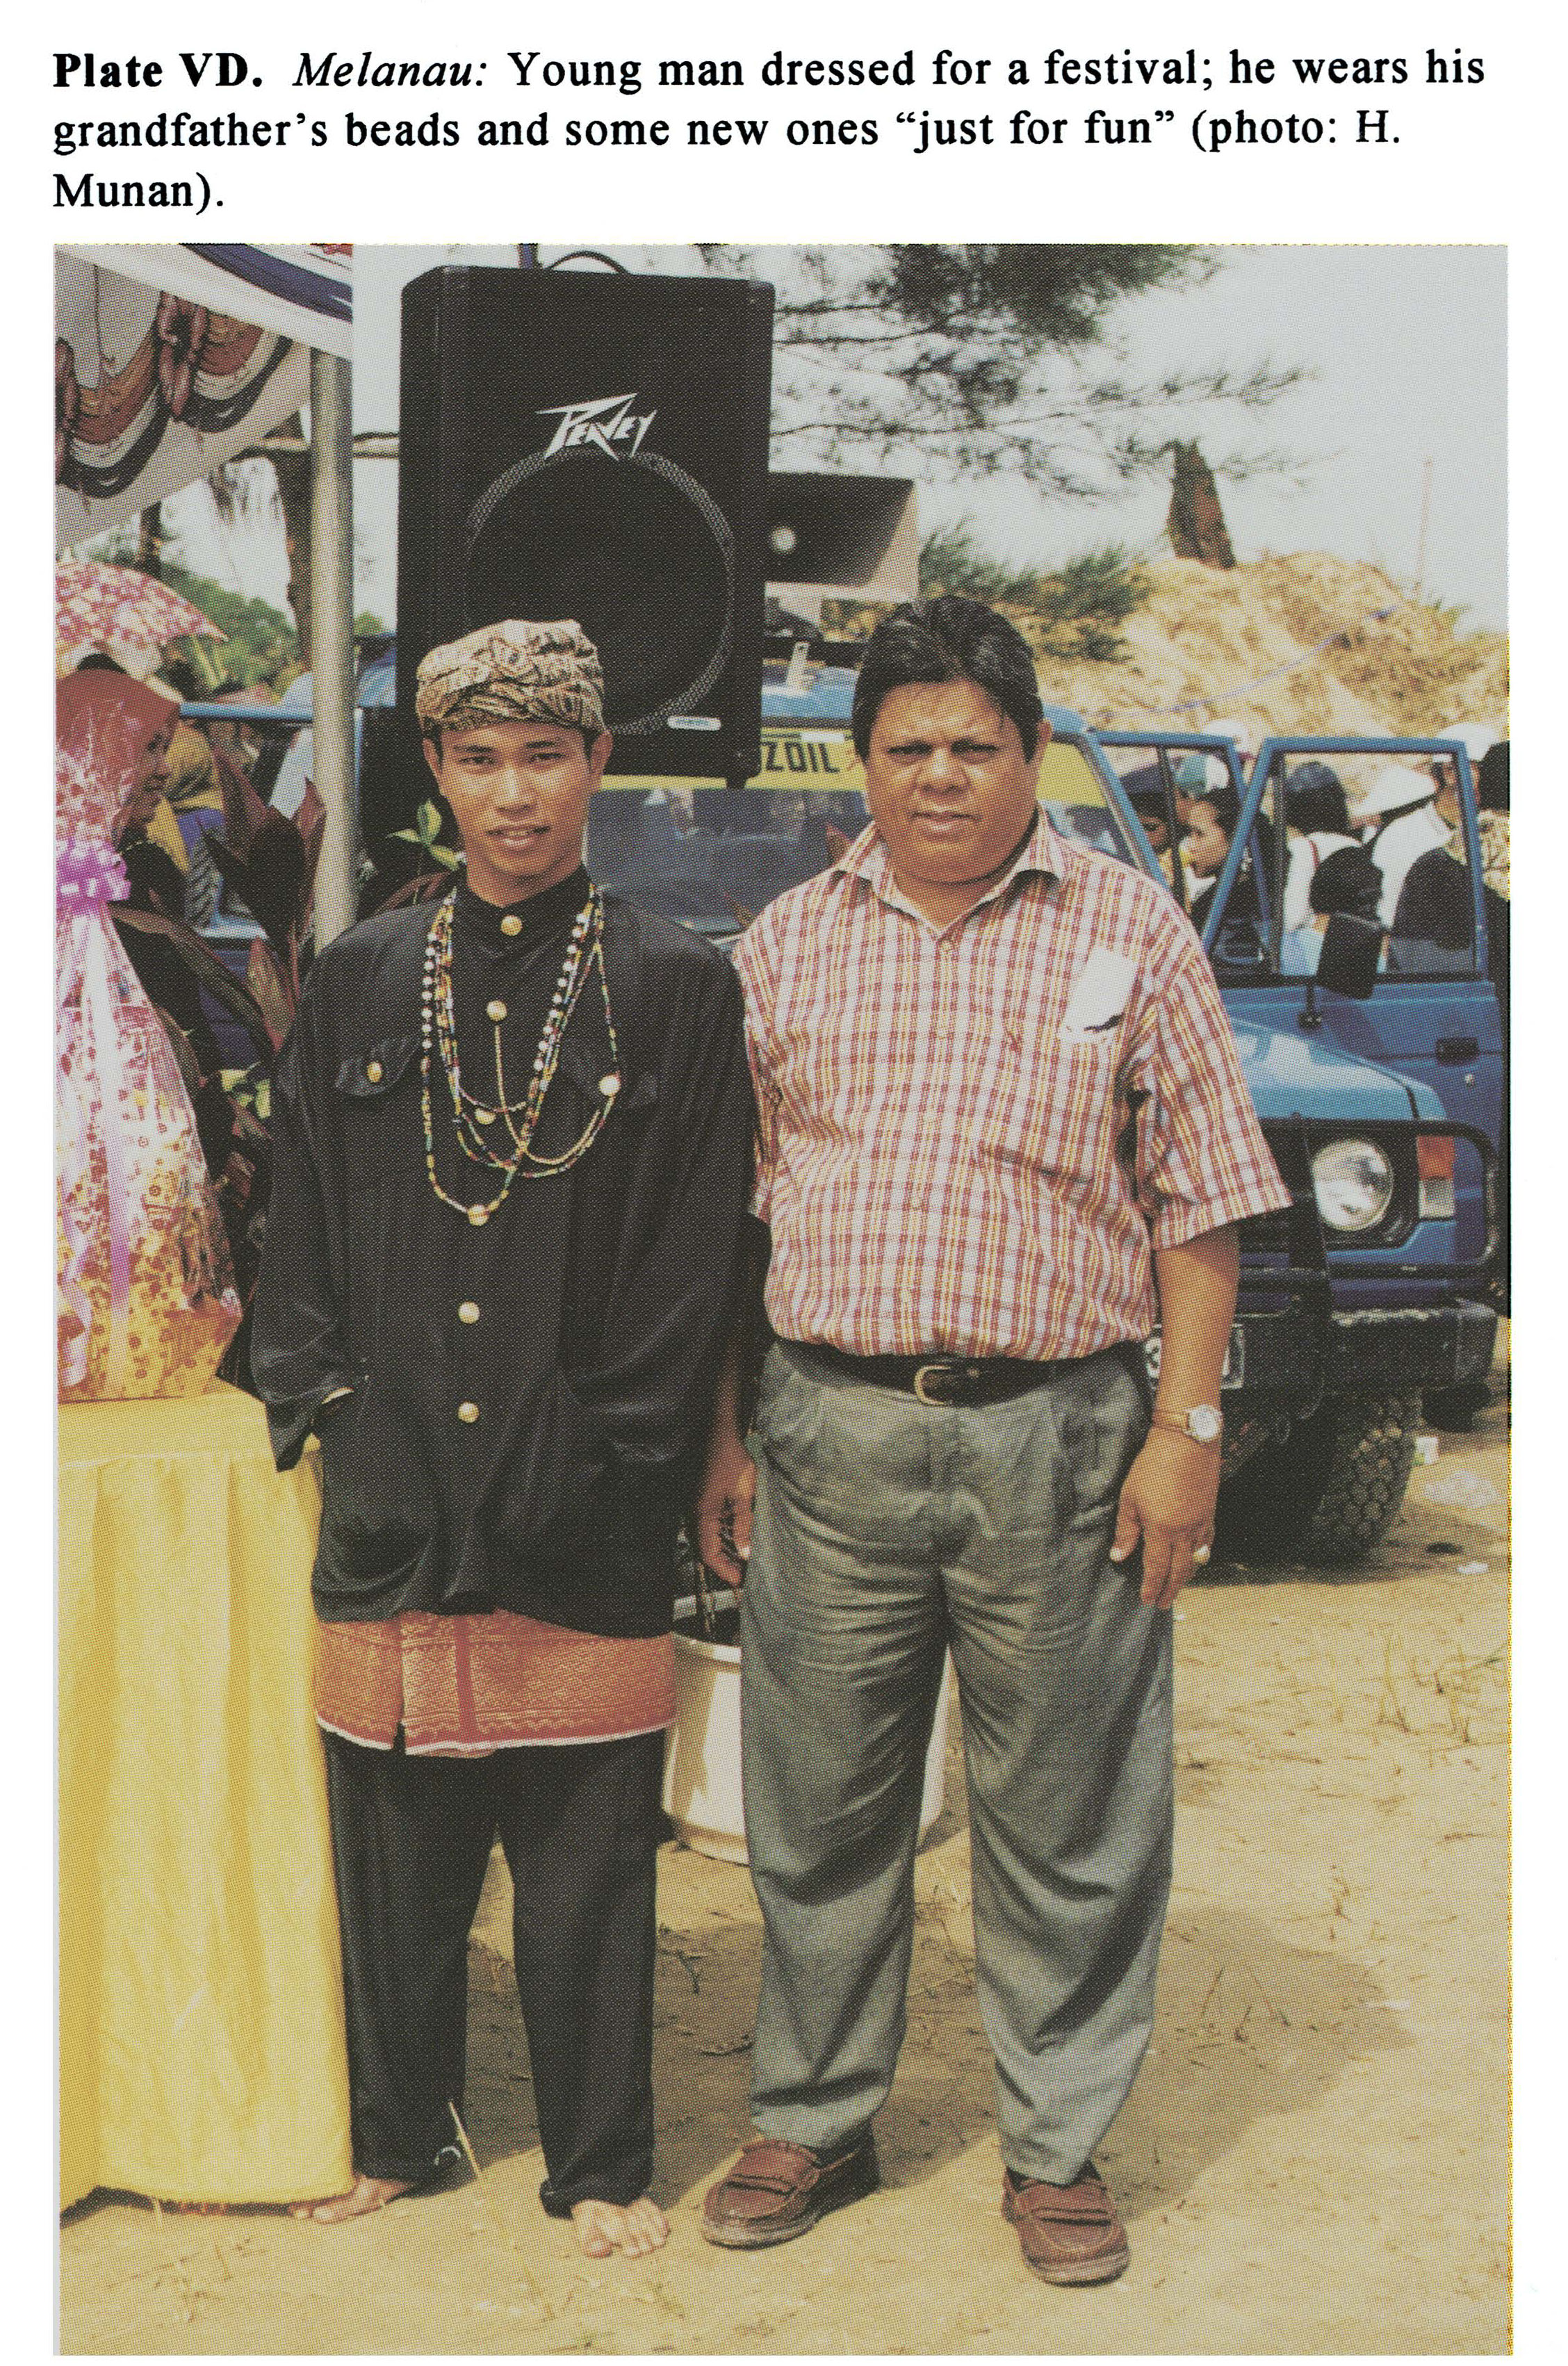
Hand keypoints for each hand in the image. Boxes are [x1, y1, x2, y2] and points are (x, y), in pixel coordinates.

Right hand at [695, 1430, 755, 1589]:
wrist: (719, 1434)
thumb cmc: (732, 1462)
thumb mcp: (744, 1496)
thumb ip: (744, 1525)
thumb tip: (746, 1554)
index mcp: (703, 1515)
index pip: (709, 1553)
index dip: (724, 1570)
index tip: (741, 1582)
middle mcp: (697, 1514)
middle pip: (708, 1549)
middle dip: (725, 1565)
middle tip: (745, 1576)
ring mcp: (700, 1507)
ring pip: (711, 1539)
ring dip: (726, 1552)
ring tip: (746, 1563)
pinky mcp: (706, 1501)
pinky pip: (713, 1526)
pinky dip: (726, 1537)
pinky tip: (741, 1541)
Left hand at [1109, 1430, 1219, 1609]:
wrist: (1187, 1443)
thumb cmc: (1153, 1467)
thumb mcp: (1130, 1498)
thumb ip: (1126, 1530)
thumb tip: (1118, 1557)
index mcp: (1162, 1531)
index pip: (1156, 1569)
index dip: (1152, 1587)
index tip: (1147, 1601)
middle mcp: (1185, 1533)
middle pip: (1179, 1571)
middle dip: (1170, 1590)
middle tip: (1164, 1605)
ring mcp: (1201, 1524)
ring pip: (1195, 1560)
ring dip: (1185, 1577)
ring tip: (1177, 1587)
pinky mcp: (1210, 1513)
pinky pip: (1207, 1544)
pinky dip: (1200, 1557)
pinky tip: (1197, 1559)